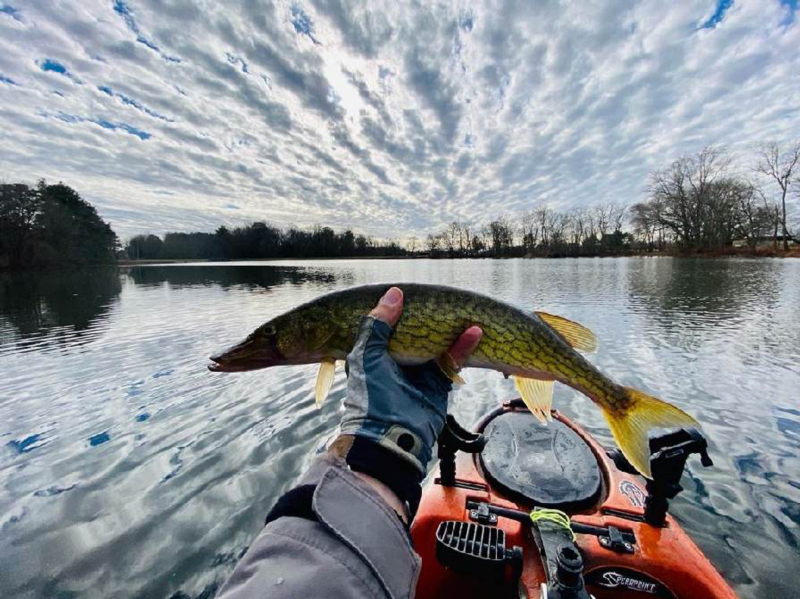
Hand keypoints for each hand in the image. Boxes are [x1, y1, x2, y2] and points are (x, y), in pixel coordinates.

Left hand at [331, 287, 481, 517]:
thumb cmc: (371, 398)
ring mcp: (419, 372)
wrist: (391, 439)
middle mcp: (397, 361)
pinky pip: (453, 359)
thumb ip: (378, 325)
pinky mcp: (439, 383)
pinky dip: (464, 346)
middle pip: (415, 333)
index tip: (409, 292)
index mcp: (374, 354)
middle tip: (441, 298)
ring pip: (437, 344)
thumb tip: (395, 294)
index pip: (387, 326)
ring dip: (451, 330)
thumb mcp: (367, 356)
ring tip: (464, 312)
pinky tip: (474, 331)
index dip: (397, 311)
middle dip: (428, 319)